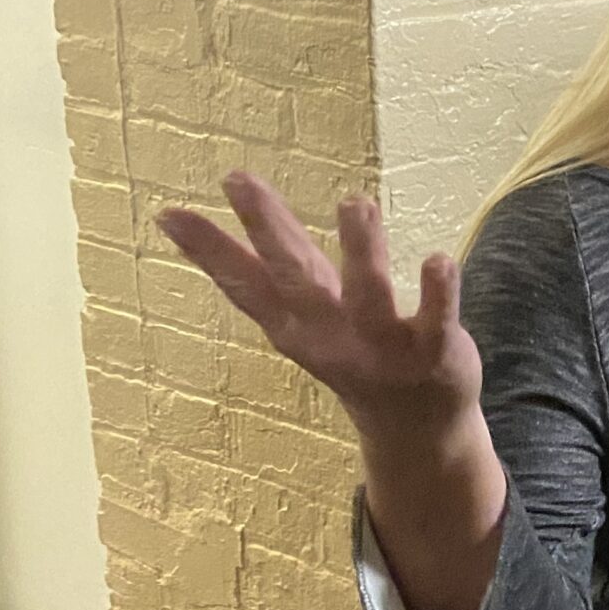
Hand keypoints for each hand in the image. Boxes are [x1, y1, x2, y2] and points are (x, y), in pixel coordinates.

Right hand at [157, 171, 480, 444]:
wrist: (416, 429)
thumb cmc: (350, 353)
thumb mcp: (296, 317)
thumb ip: (254, 271)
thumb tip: (176, 224)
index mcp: (295, 325)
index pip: (245, 283)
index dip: (208, 251)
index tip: (170, 212)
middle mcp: (331, 335)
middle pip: (295, 279)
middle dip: (268, 229)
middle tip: (238, 180)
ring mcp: (382, 346)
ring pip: (369, 294)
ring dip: (361, 249)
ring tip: (355, 202)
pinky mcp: (434, 352)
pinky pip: (437, 319)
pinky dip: (438, 293)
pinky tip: (438, 261)